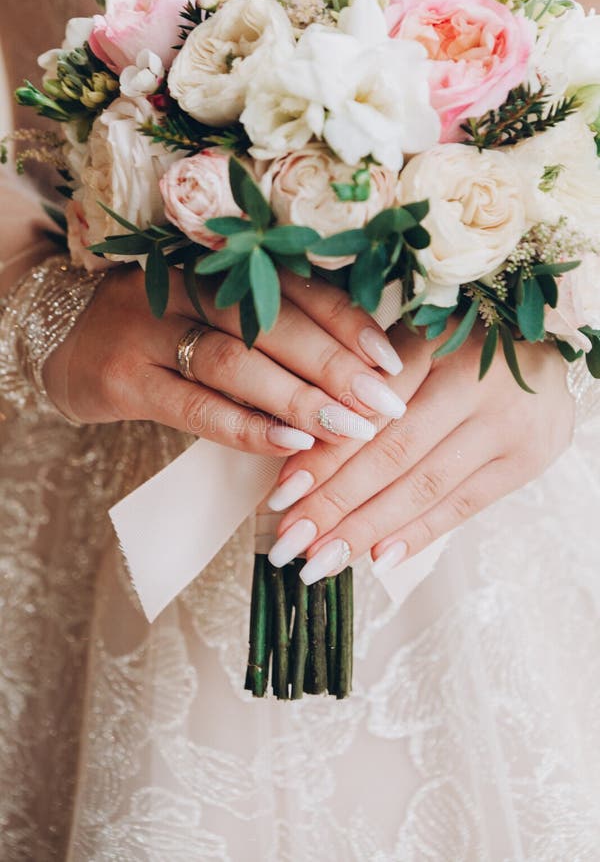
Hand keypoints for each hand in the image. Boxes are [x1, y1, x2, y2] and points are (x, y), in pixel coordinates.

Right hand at [44, 265, 405, 454]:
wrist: (64, 340)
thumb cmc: (162, 331)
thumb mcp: (213, 314)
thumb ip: (271, 328)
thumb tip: (358, 369)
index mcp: (217, 263)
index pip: (294, 287)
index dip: (348, 323)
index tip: (393, 362)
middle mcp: (184, 286)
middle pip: (271, 322)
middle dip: (335, 366)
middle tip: (386, 405)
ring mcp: (149, 329)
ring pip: (236, 362)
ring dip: (299, 398)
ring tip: (351, 429)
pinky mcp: (124, 379)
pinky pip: (194, 406)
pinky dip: (246, 426)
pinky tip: (290, 444)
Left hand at [266, 322, 574, 580]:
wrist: (547, 356)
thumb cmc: (460, 349)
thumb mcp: (414, 345)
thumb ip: (366, 386)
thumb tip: (301, 454)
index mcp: (434, 342)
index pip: (368, 411)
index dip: (323, 456)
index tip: (281, 497)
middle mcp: (473, 382)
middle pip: (392, 454)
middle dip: (335, 504)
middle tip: (290, 543)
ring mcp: (504, 425)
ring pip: (424, 486)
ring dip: (367, 529)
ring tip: (321, 561)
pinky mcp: (525, 461)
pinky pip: (464, 505)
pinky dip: (418, 533)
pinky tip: (377, 558)